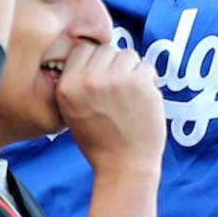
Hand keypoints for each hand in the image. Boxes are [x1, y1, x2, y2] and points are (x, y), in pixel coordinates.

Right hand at [56, 42, 165, 175]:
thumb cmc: (100, 142)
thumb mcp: (72, 112)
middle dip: (116, 65)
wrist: (123, 167)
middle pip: (107, 49)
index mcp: (67, 86)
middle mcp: (87, 80)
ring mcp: (114, 79)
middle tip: (120, 91)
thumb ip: (77, 82)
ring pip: (128, 54)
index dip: (96, 60)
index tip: (105, 76)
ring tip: (132, 96)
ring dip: (134, 71)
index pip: (82, 49)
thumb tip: (94, 51)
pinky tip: (145, 100)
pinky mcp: (138, 82)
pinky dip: (150, 81)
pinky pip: (147, 67)